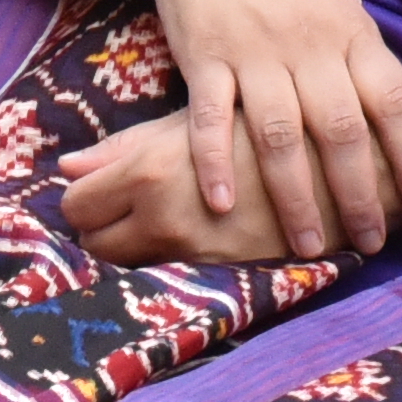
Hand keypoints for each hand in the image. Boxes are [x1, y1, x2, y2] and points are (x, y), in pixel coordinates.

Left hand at [54, 112, 296, 267]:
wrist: (334, 169)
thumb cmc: (257, 127)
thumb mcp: (189, 122)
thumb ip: (124, 147)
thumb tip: (67, 167)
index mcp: (149, 171)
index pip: (75, 204)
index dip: (83, 197)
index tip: (101, 188)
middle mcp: (161, 219)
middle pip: (93, 245)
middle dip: (101, 228)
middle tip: (124, 207)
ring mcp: (190, 254)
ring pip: (125, 268)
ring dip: (129, 249)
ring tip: (158, 221)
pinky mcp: (217, 278)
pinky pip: (165, 279)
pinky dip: (164, 263)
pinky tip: (186, 238)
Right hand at [129, 0, 401, 259]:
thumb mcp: (335, 5)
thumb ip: (361, 61)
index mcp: (349, 32)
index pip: (394, 101)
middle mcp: (308, 43)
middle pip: (342, 129)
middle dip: (360, 193)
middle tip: (370, 242)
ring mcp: (255, 50)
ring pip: (280, 134)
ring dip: (295, 196)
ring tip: (306, 244)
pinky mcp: (205, 54)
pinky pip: (213, 117)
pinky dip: (216, 162)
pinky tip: (223, 204)